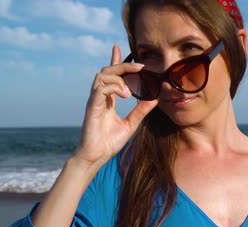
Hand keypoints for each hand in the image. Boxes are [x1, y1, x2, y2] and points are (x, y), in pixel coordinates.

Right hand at [74, 44, 158, 168]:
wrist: (96, 156)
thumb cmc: (109, 142)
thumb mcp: (131, 124)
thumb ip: (141, 111)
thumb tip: (155, 99)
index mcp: (108, 99)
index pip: (111, 74)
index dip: (115, 60)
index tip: (119, 48)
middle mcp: (99, 97)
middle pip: (108, 70)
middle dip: (123, 64)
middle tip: (140, 67)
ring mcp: (94, 100)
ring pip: (102, 75)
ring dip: (119, 77)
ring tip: (131, 91)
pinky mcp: (91, 106)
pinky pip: (100, 88)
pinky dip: (114, 87)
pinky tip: (125, 95)